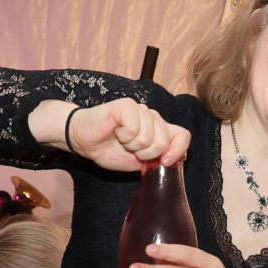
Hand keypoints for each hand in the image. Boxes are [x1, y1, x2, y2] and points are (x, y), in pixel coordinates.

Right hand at [51, 98, 189, 171]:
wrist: (84, 142)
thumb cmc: (109, 150)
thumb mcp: (139, 162)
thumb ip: (158, 159)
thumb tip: (180, 158)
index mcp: (159, 130)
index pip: (183, 136)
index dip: (178, 150)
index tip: (164, 162)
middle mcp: (153, 117)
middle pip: (165, 141)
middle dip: (146, 154)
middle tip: (130, 149)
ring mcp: (141, 109)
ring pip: (149, 137)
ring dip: (131, 145)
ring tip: (121, 140)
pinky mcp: (127, 105)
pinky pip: (134, 128)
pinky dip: (123, 136)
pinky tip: (115, 131)